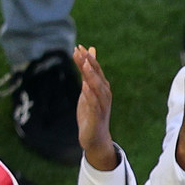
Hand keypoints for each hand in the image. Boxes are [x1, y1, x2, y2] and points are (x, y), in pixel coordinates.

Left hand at [73, 46, 117, 171]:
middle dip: (90, 64)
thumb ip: (87, 73)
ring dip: (92, 76)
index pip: (95, 71)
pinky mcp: (97, 117)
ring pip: (98, 88)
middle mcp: (104, 95)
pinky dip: (91, 95)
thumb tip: (88, 54)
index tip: (80, 47)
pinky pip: (95, 104)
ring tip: (85, 65)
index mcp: (102, 89)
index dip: (88, 59)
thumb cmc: (91, 113)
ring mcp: (102, 106)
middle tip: (82, 51)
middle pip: (97, 77)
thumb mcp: (87, 90)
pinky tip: (85, 86)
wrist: (95, 138)